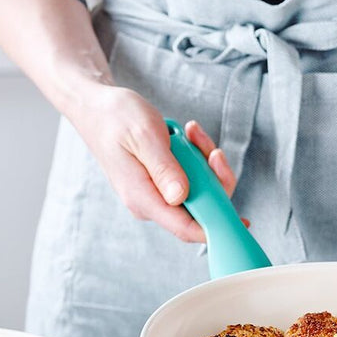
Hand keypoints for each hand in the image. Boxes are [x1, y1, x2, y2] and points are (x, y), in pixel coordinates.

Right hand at [70, 85, 244, 241]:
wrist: (95, 108)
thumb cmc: (116, 117)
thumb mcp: (144, 136)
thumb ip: (164, 168)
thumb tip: (182, 197)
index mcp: (143, 198)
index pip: (186, 228)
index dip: (216, 228)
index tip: (241, 221)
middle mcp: (149, 203)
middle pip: (199, 209)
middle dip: (214, 179)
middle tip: (212, 150)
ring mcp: (154, 194)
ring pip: (196, 191)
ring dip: (203, 162)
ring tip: (191, 133)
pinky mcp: (158, 183)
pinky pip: (188, 179)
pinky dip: (194, 158)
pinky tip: (186, 136)